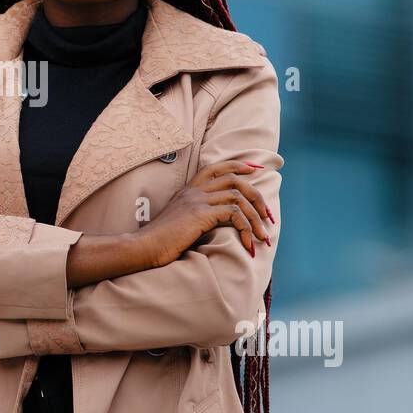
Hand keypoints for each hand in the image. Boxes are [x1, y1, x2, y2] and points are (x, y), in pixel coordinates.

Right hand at [134, 159, 273, 268]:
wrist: (144, 246)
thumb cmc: (161, 240)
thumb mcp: (180, 221)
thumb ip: (197, 214)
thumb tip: (219, 220)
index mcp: (188, 189)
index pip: (217, 168)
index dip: (239, 166)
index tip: (255, 170)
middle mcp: (194, 190)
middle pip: (235, 181)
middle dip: (257, 197)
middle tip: (268, 217)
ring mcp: (197, 200)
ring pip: (238, 197)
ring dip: (256, 217)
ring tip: (263, 236)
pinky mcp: (200, 214)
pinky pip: (233, 214)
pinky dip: (246, 228)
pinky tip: (248, 244)